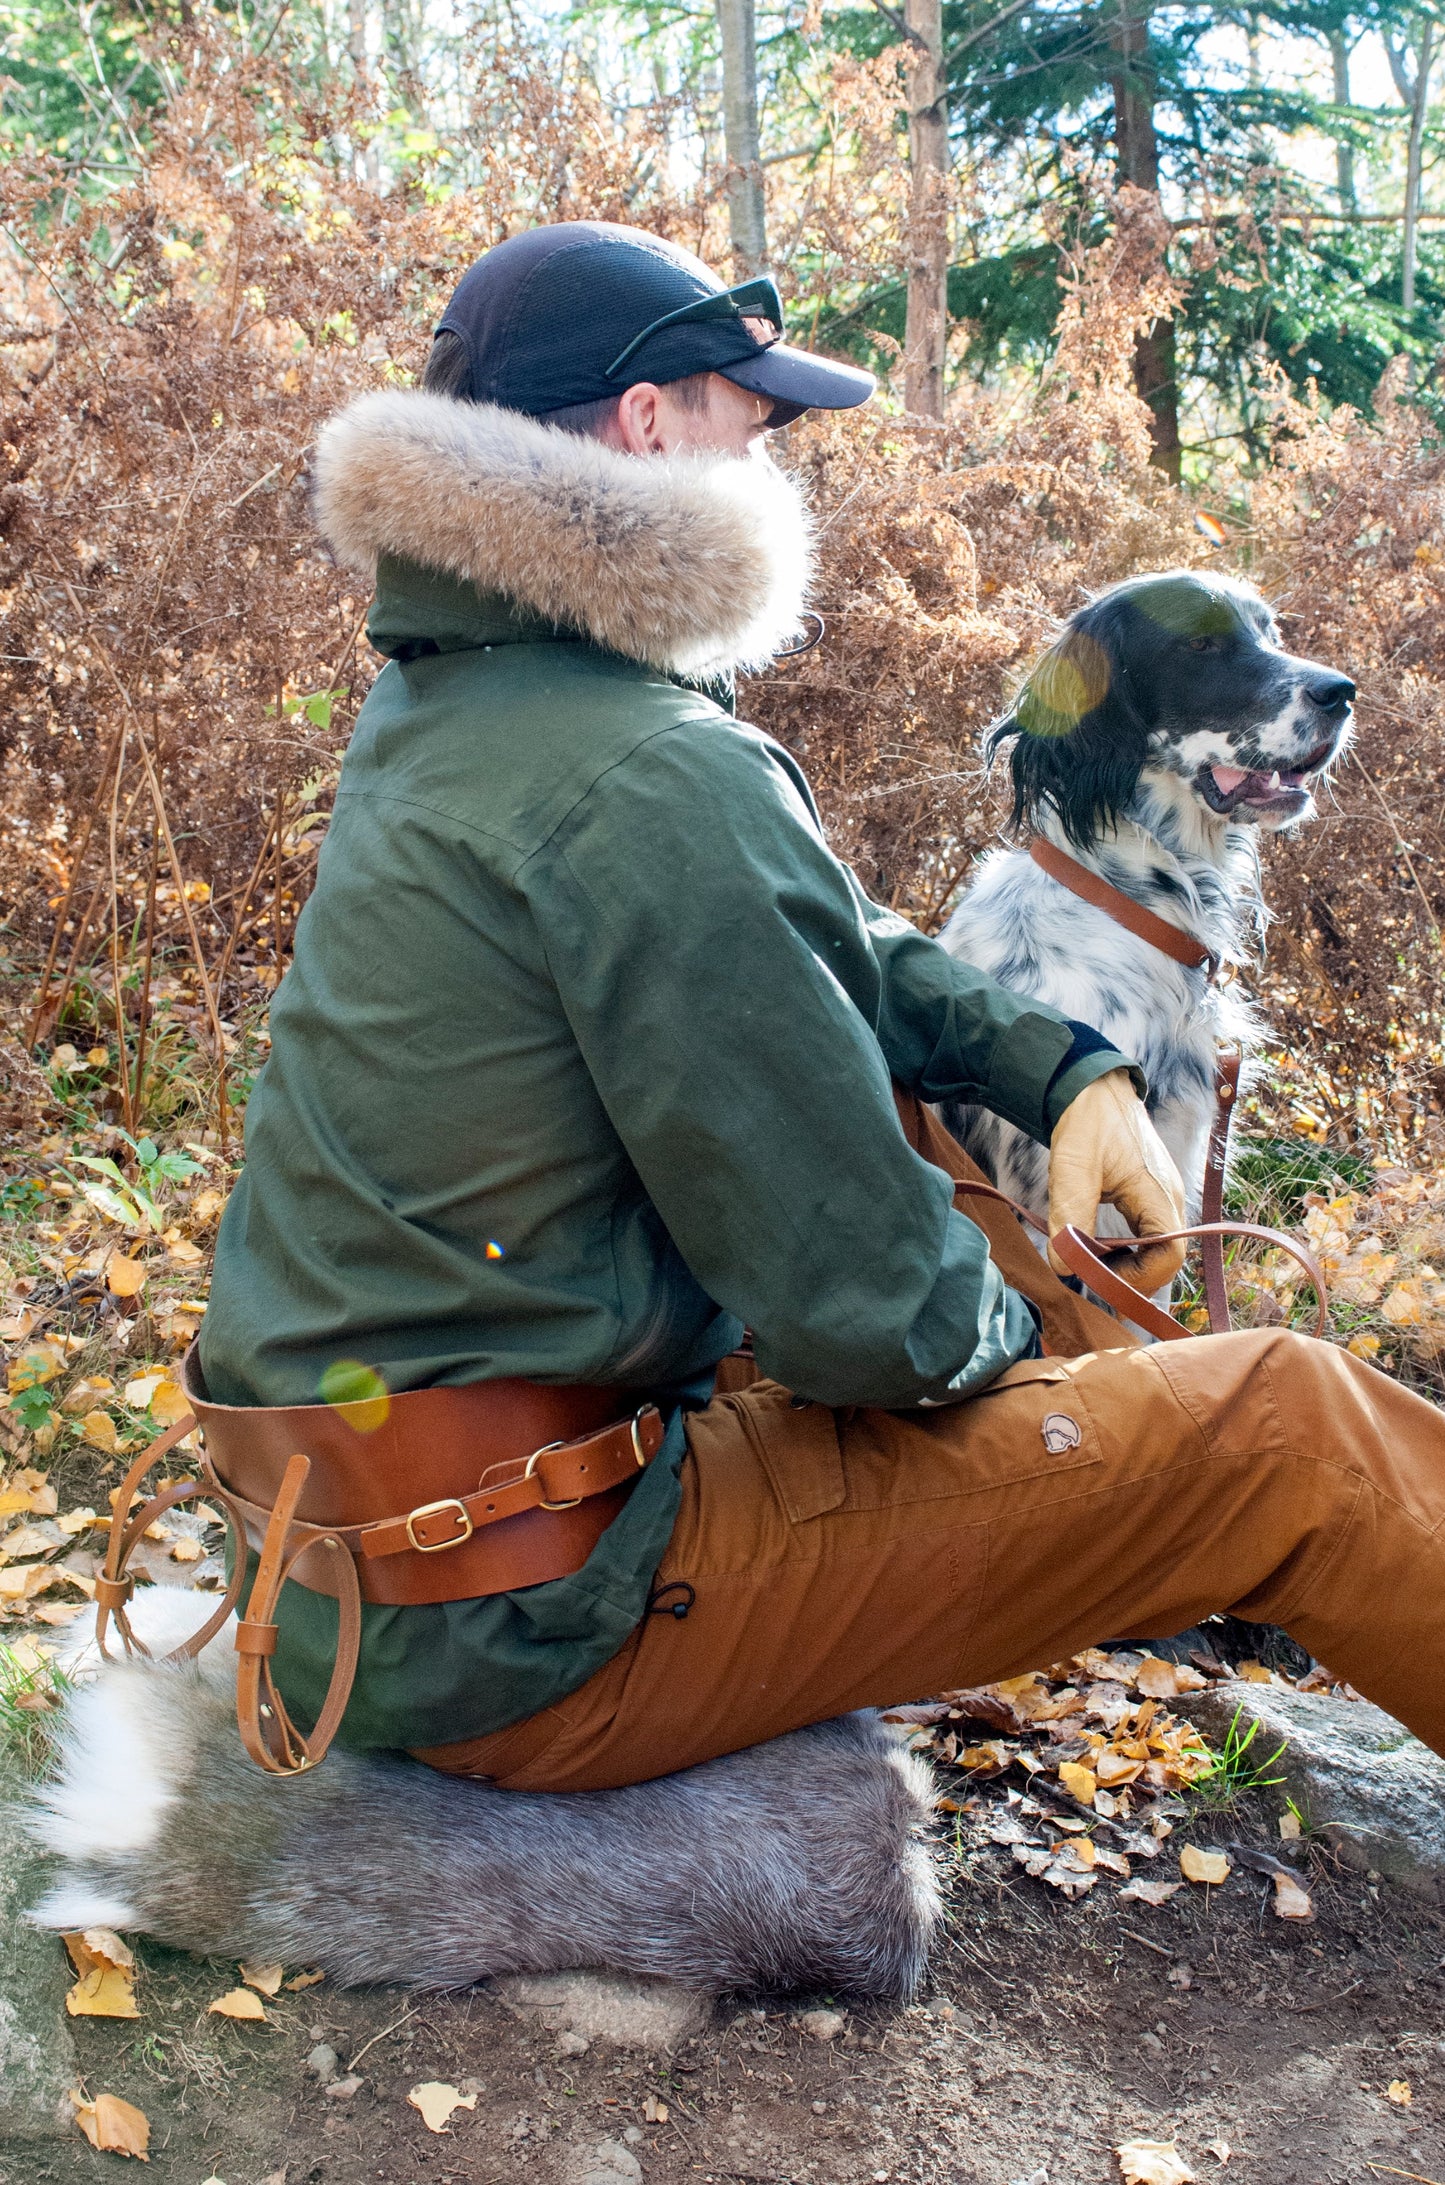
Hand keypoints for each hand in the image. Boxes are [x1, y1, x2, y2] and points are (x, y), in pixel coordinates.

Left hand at [1047, 1069, 1187, 1295]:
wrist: (1094, 1091)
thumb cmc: (1088, 1124)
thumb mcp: (1073, 1169)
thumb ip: (1070, 1217)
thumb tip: (1065, 1267)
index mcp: (1160, 1195)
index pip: (1170, 1256)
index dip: (1138, 1278)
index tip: (1098, 1277)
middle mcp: (1170, 1201)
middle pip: (1165, 1260)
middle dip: (1129, 1276)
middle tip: (1089, 1274)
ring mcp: (1162, 1200)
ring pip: (1156, 1252)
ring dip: (1126, 1265)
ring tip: (1090, 1261)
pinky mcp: (1150, 1198)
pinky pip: (1147, 1238)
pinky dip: (1125, 1251)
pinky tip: (1097, 1248)